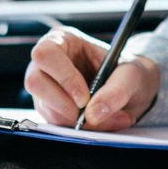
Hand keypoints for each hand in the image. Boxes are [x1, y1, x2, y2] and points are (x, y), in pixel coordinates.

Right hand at [24, 26, 161, 129]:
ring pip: (44, 106)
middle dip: (63, 104)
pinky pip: (53, 122)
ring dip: (75, 120)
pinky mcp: (49, 107)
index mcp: (64, 40)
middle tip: (90, 116)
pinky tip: (99, 123)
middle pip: (35, 81)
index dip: (63, 77)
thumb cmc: (129, 72)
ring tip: (108, 119)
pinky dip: (77, 128)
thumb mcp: (132, 76)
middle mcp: (48, 62)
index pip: (47, 54)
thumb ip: (116, 91)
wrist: (132, 89)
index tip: (85, 99)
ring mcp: (45, 85)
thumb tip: (93, 114)